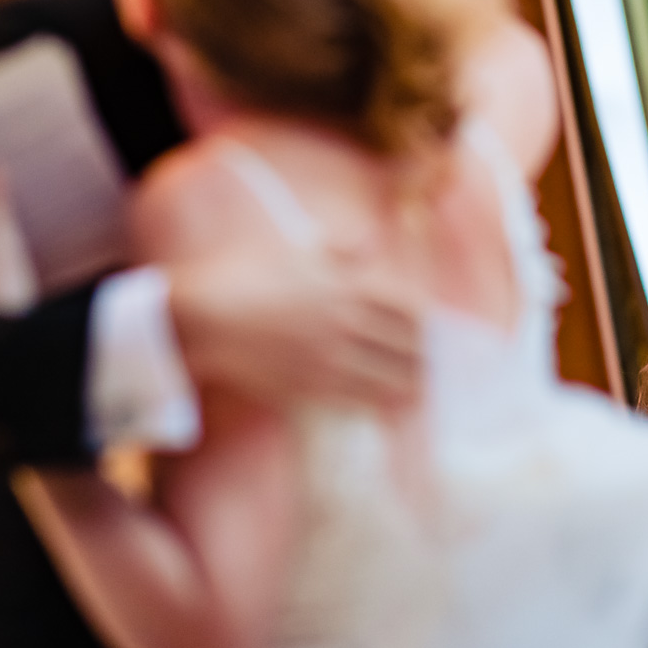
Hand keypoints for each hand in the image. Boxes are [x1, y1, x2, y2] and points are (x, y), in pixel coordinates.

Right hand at [166, 240, 421, 410]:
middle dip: (427, 357)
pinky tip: (392, 407)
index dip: (428, 323)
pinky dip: (380, 402)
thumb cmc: (246, 274)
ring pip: (387, 376)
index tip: (440, 332)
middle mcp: (347, 322)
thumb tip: (367, 241)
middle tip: (444, 368)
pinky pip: (356, 398)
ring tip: (428, 391)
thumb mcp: (296, 250)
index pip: (406, 308)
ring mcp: (330, 357)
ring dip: (411, 384)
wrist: (204, 316)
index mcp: (347, 285)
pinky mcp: (309, 386)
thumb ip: (339, 251)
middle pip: (404, 345)